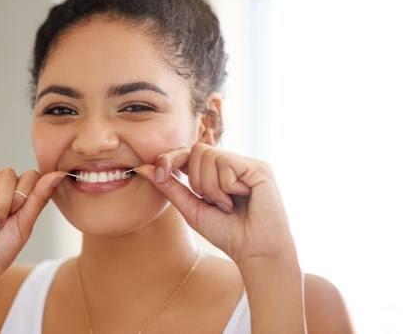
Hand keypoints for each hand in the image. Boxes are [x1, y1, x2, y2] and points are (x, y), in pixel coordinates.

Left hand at [135, 142, 296, 264]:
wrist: (255, 251)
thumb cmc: (227, 233)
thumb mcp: (190, 208)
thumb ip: (169, 187)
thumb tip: (143, 168)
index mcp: (216, 172)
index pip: (188, 152)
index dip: (172, 158)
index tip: (160, 172)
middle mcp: (232, 163)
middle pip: (196, 150)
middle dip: (197, 181)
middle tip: (214, 202)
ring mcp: (246, 164)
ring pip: (209, 156)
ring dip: (212, 187)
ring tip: (228, 204)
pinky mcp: (259, 167)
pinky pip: (226, 163)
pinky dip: (226, 186)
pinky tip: (242, 198)